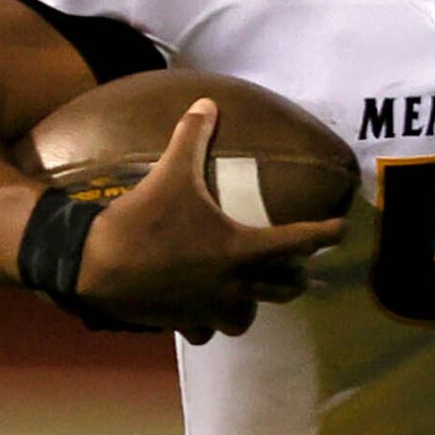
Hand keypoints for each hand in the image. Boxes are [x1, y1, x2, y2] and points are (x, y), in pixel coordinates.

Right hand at [75, 101, 343, 341]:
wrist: (93, 263)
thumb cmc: (142, 218)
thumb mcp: (170, 173)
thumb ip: (192, 138)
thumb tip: (206, 103)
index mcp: (241, 249)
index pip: (298, 242)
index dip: (325, 234)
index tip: (341, 230)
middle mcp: (234, 283)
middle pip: (284, 289)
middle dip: (294, 278)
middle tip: (295, 266)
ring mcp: (210, 307)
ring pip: (248, 319)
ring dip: (254, 305)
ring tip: (250, 291)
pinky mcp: (184, 321)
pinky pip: (207, 331)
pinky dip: (209, 324)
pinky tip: (205, 313)